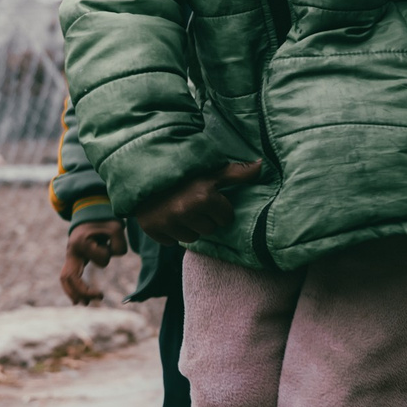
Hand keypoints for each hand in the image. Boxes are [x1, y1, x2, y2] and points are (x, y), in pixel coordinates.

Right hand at [60, 219, 126, 304]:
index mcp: (82, 242)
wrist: (90, 215)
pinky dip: (71, 290)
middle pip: (69, 276)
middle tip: (100, 297)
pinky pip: (67, 277)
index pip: (98, 259)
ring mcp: (70, 256)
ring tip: (86, 304)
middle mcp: (72, 251)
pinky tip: (78, 301)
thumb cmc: (104, 221)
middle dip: (82, 291)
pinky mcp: (73, 260)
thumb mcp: (116, 228)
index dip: (106, 256)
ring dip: (75, 293)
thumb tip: (114, 256)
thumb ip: (119, 244)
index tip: (110, 249)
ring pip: (65, 279)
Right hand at [134, 160, 264, 244]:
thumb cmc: (185, 173)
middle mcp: (186, 211)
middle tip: (193, 202)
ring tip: (180, 208)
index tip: (209, 198)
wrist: (145, 172)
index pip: (226, 219)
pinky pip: (172, 241)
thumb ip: (237, 172)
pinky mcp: (152, 230)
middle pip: (209, 230)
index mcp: (204, 197)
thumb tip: (262, 165)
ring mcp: (167, 222)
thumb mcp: (212, 172)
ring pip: (192, 238)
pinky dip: (170, 232)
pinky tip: (167, 216)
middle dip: (204, 218)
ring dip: (189, 227)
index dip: (219, 209)